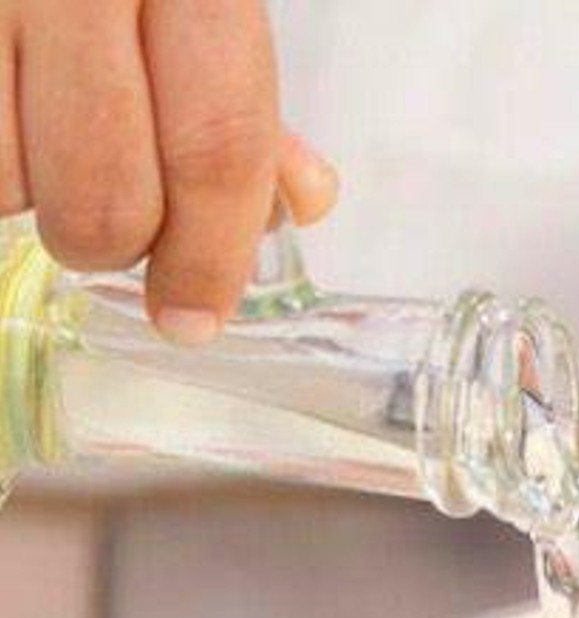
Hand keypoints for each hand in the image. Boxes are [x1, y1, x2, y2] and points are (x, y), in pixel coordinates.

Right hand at [4, 0, 338, 344]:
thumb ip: (239, 91)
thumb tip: (301, 200)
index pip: (220, 145)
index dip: (212, 254)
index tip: (194, 317)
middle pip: (107, 194)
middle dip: (117, 246)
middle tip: (118, 229)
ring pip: (5, 187)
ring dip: (30, 202)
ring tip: (45, 142)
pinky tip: (9, 120)